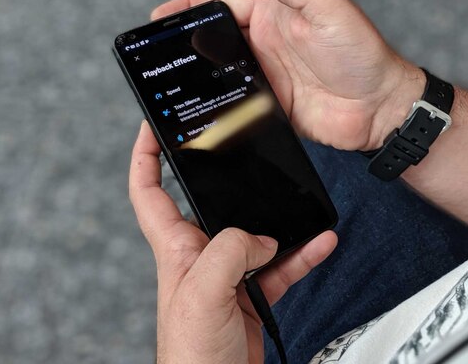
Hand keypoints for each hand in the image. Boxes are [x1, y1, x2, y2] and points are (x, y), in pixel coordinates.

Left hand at [130, 122, 337, 363]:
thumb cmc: (191, 357)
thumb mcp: (203, 291)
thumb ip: (230, 251)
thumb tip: (263, 238)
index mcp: (176, 249)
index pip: (149, 191)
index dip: (146, 155)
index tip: (154, 125)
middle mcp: (200, 256)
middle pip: (215, 205)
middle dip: (233, 181)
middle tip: (250, 153)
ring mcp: (229, 275)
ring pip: (259, 234)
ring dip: (284, 222)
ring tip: (305, 207)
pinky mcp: (254, 295)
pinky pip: (284, 264)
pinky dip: (304, 253)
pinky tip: (321, 243)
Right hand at [152, 0, 424, 149]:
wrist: (382, 106)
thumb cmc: (362, 51)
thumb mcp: (327, 4)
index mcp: (277, 12)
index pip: (224, 2)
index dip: (192, 6)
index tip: (161, 15)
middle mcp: (267, 41)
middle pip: (215, 36)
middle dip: (185, 40)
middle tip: (154, 51)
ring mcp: (267, 74)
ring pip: (220, 69)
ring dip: (196, 72)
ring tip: (166, 79)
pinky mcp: (270, 105)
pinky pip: (235, 100)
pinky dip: (215, 102)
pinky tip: (196, 107)